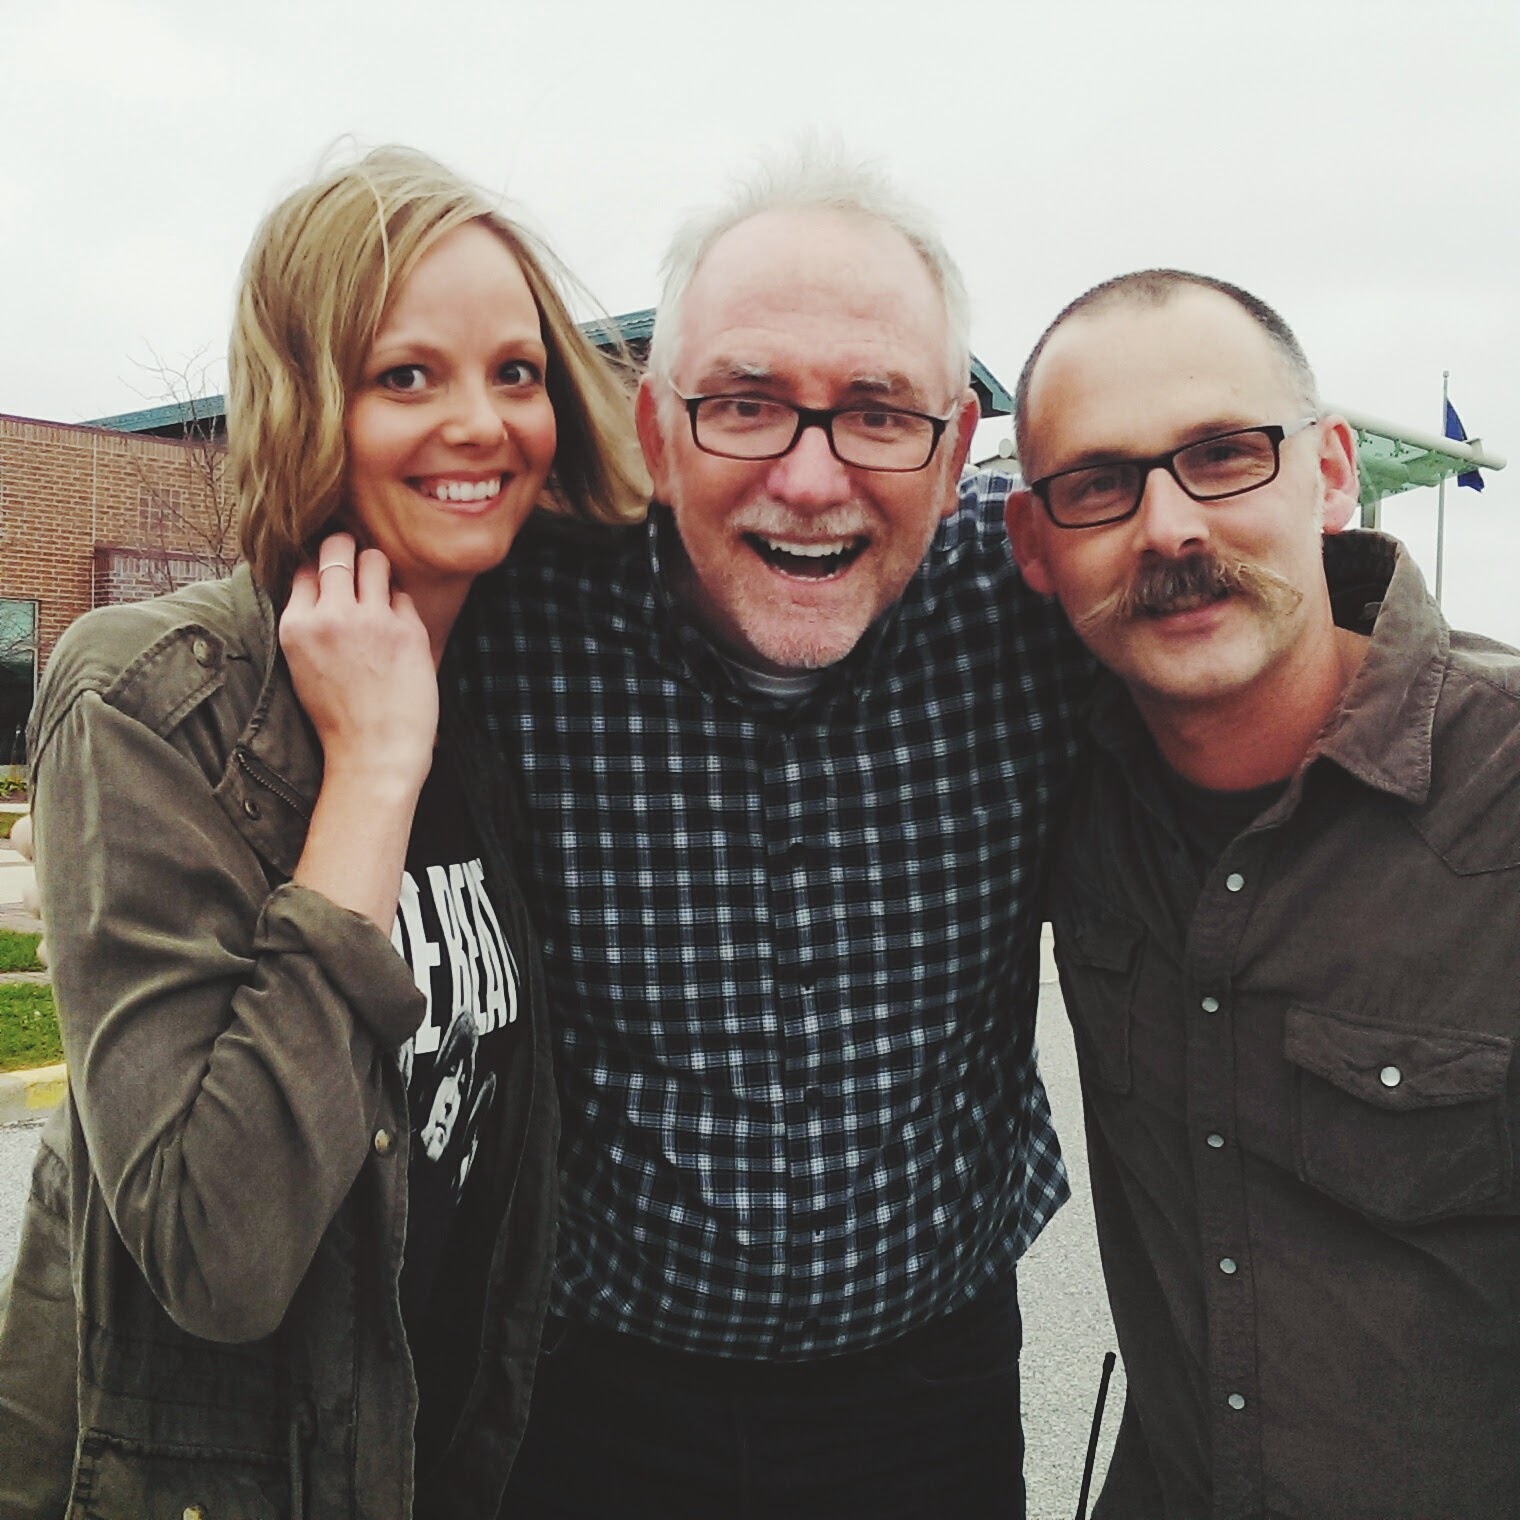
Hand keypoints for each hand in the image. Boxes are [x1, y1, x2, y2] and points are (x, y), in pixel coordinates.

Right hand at [279, 533, 437, 794]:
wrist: (374, 753)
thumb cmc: (339, 716)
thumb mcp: (302, 665)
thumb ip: (309, 622)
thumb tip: (318, 580)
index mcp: (297, 625)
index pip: (305, 568)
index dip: (319, 568)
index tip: (330, 576)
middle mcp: (331, 615)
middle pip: (337, 547)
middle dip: (346, 549)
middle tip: (355, 565)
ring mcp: (372, 620)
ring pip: (375, 558)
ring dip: (377, 568)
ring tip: (378, 590)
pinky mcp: (408, 630)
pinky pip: (403, 593)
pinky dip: (400, 605)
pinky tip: (396, 628)